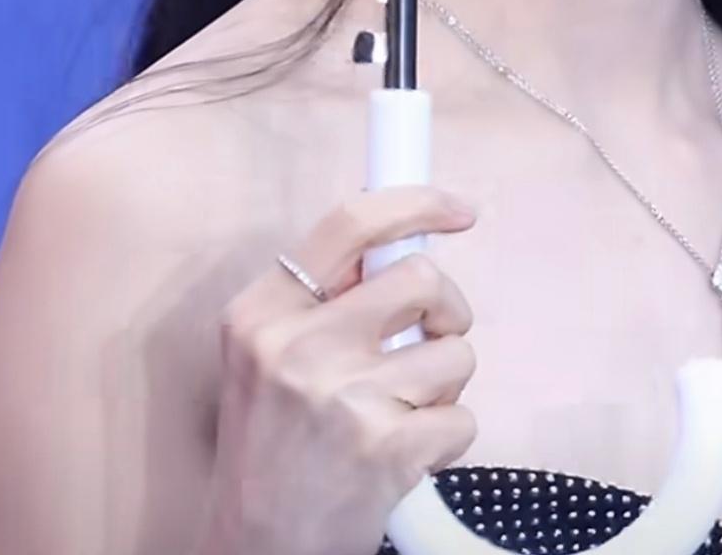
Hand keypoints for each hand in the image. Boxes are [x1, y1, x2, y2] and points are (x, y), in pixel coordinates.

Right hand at [196, 185, 478, 554]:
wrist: (258, 549)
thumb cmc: (272, 447)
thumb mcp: (264, 354)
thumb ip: (323, 297)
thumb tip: (406, 240)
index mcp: (262, 312)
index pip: (350, 222)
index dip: (417, 203)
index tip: (458, 209)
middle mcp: (297, 347)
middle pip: (422, 278)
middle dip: (446, 307)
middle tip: (430, 337)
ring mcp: (344, 398)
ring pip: (455, 350)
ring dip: (444, 383)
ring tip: (402, 412)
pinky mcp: (387, 450)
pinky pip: (463, 417)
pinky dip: (448, 438)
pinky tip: (406, 455)